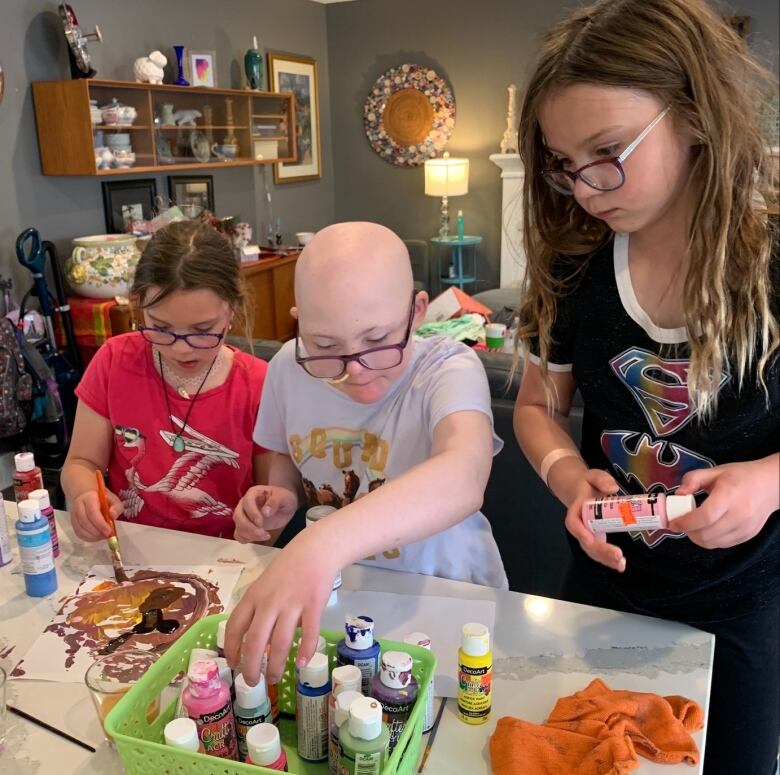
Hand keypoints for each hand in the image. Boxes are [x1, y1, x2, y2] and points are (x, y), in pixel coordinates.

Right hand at [70, 489, 122, 541]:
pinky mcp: (73, 522)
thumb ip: (116, 507)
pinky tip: (97, 537)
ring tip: (103, 536)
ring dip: (92, 536)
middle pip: (85, 522)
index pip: (92, 512)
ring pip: (80, 529)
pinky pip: (78, 533)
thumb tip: (113, 515)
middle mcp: (79, 506)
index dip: (100, 524)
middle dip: (97, 531)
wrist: (88, 496)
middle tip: (107, 535)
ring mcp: (74, 515)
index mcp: (89, 498)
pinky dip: (88, 538)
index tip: (109, 531)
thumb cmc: (103, 500)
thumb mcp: (114, 500)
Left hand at [224, 529, 337, 684]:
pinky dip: (306, 651)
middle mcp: (270, 602)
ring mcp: (292, 604)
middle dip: (251, 666)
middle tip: (253, 682)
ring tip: (275, 678)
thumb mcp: (264, 585)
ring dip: (276, 665)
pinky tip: (302, 664)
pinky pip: (309, 633)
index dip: (231, 649)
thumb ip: (258, 610)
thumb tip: (256, 642)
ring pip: (280, 642)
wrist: (315, 550)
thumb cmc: (287, 568)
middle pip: (255, 641)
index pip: (235, 626)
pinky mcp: (314, 605)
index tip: (233, 665)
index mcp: (254, 596)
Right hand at [233, 485, 298, 542]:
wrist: (285, 507)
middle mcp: (244, 504)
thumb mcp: (284, 497)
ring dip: (249, 535)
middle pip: (238, 516)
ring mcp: (243, 516)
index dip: (252, 514)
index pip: (247, 502)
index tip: (261, 523)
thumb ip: (275, 502)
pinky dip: (246, 539)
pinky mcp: (245, 527)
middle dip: (249, 527)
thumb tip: (265, 512)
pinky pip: (239, 535)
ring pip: (238, 527)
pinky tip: (259, 538)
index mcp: (253, 493)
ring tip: (266, 536)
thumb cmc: (283, 499)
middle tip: (263, 533)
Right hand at [564, 469, 625, 571]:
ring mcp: (587, 533)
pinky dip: (608, 559)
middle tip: (618, 556)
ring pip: (592, 550)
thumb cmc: (587, 483)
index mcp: (577, 509)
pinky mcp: (596, 538)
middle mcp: (579, 524)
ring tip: (621, 565)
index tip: (590, 539)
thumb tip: (612, 489)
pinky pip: (599, 551)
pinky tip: (620, 565)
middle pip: (585, 541)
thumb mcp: (593, 475)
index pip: (574, 522)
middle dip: (600, 551)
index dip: (580, 532)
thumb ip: (602, 479)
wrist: (581, 490)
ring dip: (605, 559)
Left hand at [671, 458, 778, 548]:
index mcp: (729, 496)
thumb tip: (678, 494)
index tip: (672, 522)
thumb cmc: (741, 476)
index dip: (685, 523)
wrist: (771, 486)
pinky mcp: (747, 537)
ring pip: (713, 543)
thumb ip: (693, 479)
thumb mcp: (715, 471)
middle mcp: (739, 515)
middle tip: (680, 523)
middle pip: (706, 534)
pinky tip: (706, 529)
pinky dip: (709, 540)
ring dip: (696, 538)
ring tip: (692, 526)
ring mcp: (745, 529)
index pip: (705, 517)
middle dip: (687, 532)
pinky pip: (722, 544)